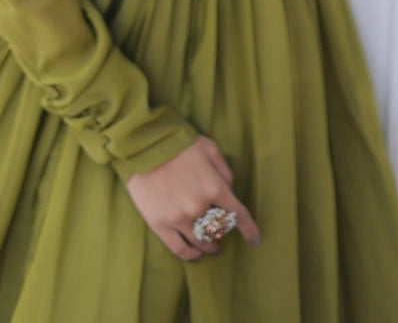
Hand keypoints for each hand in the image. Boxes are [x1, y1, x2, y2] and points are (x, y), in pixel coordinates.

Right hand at [126, 136, 259, 260]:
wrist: (143, 144)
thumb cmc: (177, 142)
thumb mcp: (209, 147)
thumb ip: (223, 169)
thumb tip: (229, 189)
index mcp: (214, 188)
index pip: (238, 215)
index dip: (249, 229)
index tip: (254, 239)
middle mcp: (199, 207)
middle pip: (219, 229)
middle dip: (223, 231)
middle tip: (221, 231)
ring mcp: (179, 218)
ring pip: (201, 241)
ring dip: (209, 246)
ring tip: (210, 246)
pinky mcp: (160, 224)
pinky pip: (179, 249)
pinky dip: (190, 255)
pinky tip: (195, 254)